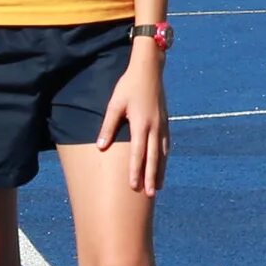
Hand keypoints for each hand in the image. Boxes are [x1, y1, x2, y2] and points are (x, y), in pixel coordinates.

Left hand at [95, 51, 167, 195]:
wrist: (149, 71)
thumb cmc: (128, 87)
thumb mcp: (114, 105)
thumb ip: (108, 126)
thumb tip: (100, 147)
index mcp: (140, 124)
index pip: (137, 153)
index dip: (135, 170)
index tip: (133, 186)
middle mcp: (154, 128)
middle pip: (153, 158)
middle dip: (151, 177)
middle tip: (150, 194)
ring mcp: (162, 125)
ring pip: (161, 154)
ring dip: (160, 171)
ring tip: (158, 187)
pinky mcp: (164, 122)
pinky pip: (165, 145)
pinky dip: (164, 158)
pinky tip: (162, 165)